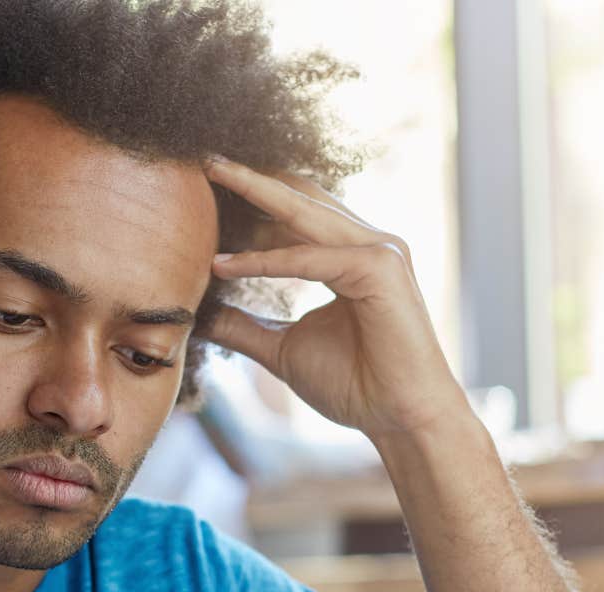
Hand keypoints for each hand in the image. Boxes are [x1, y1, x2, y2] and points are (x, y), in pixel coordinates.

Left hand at [203, 157, 469, 440]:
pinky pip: (309, 258)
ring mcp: (380, 251)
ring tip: (212, 173)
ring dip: (255, 192)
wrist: (399, 420)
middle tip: (205, 159)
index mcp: (353, 256)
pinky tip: (224, 264)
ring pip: (305, 212)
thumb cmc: (355, 387)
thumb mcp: (284, 349)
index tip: (208, 189)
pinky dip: (265, 260)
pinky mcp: (380, 268)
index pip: (298, 212)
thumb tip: (203, 315)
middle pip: (301, 196)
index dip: (255, 198)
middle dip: (251, 177)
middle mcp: (370, 244)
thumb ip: (247, 327)